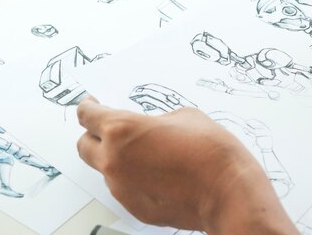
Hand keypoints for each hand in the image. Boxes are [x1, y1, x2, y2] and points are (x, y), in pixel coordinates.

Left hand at [76, 96, 297, 234]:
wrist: (227, 190)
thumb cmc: (210, 151)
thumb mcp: (185, 116)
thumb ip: (157, 121)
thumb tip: (151, 129)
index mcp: (122, 130)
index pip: (87, 115)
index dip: (88, 106)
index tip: (91, 103)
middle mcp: (114, 160)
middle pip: (84, 145)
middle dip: (94, 134)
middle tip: (110, 128)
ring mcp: (122, 188)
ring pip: (106, 169)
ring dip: (118, 159)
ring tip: (150, 154)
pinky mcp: (135, 208)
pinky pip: (125, 188)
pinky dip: (135, 179)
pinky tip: (161, 175)